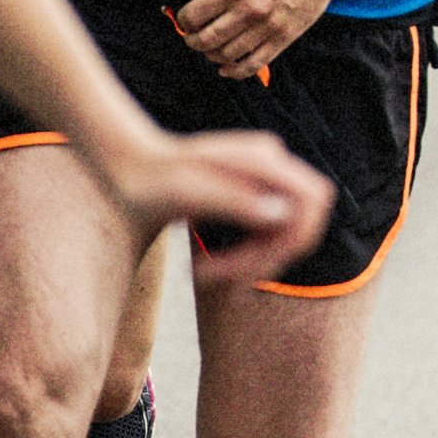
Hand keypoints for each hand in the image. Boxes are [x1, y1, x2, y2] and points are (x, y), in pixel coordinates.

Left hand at [102, 125, 334, 288]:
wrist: (126, 166)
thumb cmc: (148, 178)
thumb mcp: (186, 192)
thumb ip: (235, 200)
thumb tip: (283, 215)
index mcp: (260, 157)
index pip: (311, 201)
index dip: (291, 241)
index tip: (247, 268)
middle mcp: (270, 162)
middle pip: (301, 224)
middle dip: (268, 259)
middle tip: (224, 280)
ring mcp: (265, 176)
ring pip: (284, 235)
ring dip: (252, 263)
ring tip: (205, 274)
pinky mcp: (253, 191)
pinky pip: (267, 236)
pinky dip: (243, 257)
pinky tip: (208, 264)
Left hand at [164, 0, 351, 77]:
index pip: (195, 15)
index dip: (184, 19)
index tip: (186, 18)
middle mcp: (249, 11)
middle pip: (208, 38)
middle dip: (193, 41)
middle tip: (191, 37)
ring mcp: (267, 28)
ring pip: (227, 54)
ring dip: (211, 55)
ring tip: (208, 48)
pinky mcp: (282, 38)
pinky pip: (254, 63)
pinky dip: (236, 71)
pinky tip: (226, 68)